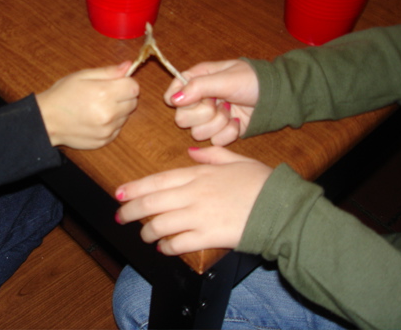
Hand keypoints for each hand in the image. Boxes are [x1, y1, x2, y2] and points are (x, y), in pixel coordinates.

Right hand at [36, 62, 138, 148]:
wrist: (46, 120)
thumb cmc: (62, 95)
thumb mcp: (82, 76)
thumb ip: (108, 72)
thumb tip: (128, 65)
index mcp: (104, 93)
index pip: (134, 88)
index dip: (126, 83)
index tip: (116, 83)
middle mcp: (109, 114)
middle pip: (133, 102)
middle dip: (123, 96)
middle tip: (105, 94)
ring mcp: (107, 130)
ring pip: (126, 116)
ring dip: (118, 111)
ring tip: (97, 107)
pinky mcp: (104, 141)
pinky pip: (117, 129)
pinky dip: (111, 123)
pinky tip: (95, 119)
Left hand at [115, 146, 271, 253]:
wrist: (281, 208)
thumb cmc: (262, 183)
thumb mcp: (237, 159)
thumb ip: (212, 155)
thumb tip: (193, 151)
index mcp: (199, 174)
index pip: (157, 180)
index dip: (134, 188)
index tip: (119, 193)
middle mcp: (194, 194)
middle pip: (152, 203)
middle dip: (130, 211)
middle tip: (120, 216)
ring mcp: (199, 216)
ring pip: (160, 224)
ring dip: (147, 231)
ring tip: (144, 235)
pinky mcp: (209, 237)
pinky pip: (179, 243)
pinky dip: (167, 246)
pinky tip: (164, 248)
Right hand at [164, 60, 258, 145]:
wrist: (274, 97)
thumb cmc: (251, 80)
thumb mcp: (225, 79)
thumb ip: (198, 87)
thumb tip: (173, 99)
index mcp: (195, 81)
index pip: (171, 95)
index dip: (180, 100)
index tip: (196, 97)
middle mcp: (198, 100)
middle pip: (181, 118)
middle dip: (203, 113)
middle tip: (219, 102)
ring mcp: (208, 118)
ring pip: (196, 133)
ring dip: (217, 123)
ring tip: (231, 110)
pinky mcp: (220, 132)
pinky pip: (213, 141)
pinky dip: (228, 133)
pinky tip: (237, 121)